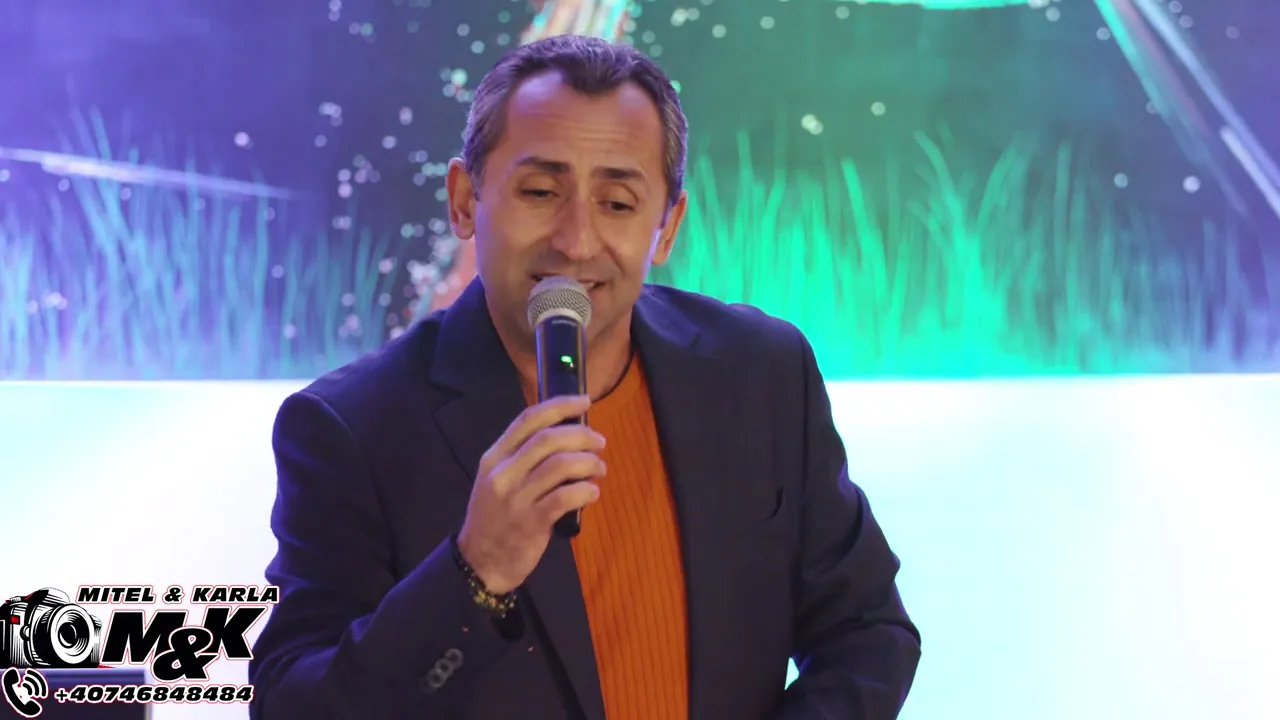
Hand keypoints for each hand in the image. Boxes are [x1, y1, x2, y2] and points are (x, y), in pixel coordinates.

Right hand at [456, 395, 605, 593]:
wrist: (480, 562)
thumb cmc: (496, 518)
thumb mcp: (498, 481)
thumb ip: (524, 458)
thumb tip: (568, 436)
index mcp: (494, 457)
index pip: (528, 419)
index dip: (560, 406)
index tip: (585, 401)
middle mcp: (503, 473)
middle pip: (548, 439)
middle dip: (582, 435)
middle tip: (600, 442)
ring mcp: (515, 498)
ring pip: (560, 465)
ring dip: (588, 463)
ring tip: (599, 469)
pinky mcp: (530, 523)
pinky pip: (564, 498)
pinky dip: (585, 491)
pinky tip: (593, 492)